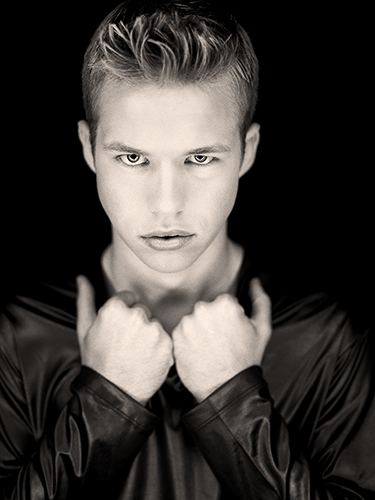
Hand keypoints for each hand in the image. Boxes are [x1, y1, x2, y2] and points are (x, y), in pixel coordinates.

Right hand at [76, 275, 173, 405]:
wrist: (113, 393)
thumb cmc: (97, 360)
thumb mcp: (85, 329)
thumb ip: (85, 299)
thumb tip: (81, 278)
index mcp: (115, 309)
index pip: (128, 298)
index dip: (123, 315)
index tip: (118, 331)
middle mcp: (136, 315)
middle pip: (143, 310)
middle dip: (137, 324)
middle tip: (126, 345)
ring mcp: (153, 330)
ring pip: (154, 324)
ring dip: (148, 336)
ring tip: (135, 353)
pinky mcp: (167, 344)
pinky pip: (166, 338)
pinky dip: (160, 348)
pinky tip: (146, 359)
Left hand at [172, 278, 271, 401]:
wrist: (225, 389)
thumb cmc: (245, 359)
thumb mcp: (262, 328)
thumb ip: (261, 300)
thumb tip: (255, 282)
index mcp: (224, 303)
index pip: (224, 303)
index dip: (229, 319)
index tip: (231, 333)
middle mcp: (202, 309)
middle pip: (207, 310)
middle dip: (213, 323)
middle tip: (221, 343)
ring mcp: (187, 323)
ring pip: (194, 321)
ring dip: (200, 331)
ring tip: (210, 349)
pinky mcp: (175, 337)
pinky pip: (182, 333)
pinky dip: (189, 341)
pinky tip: (199, 353)